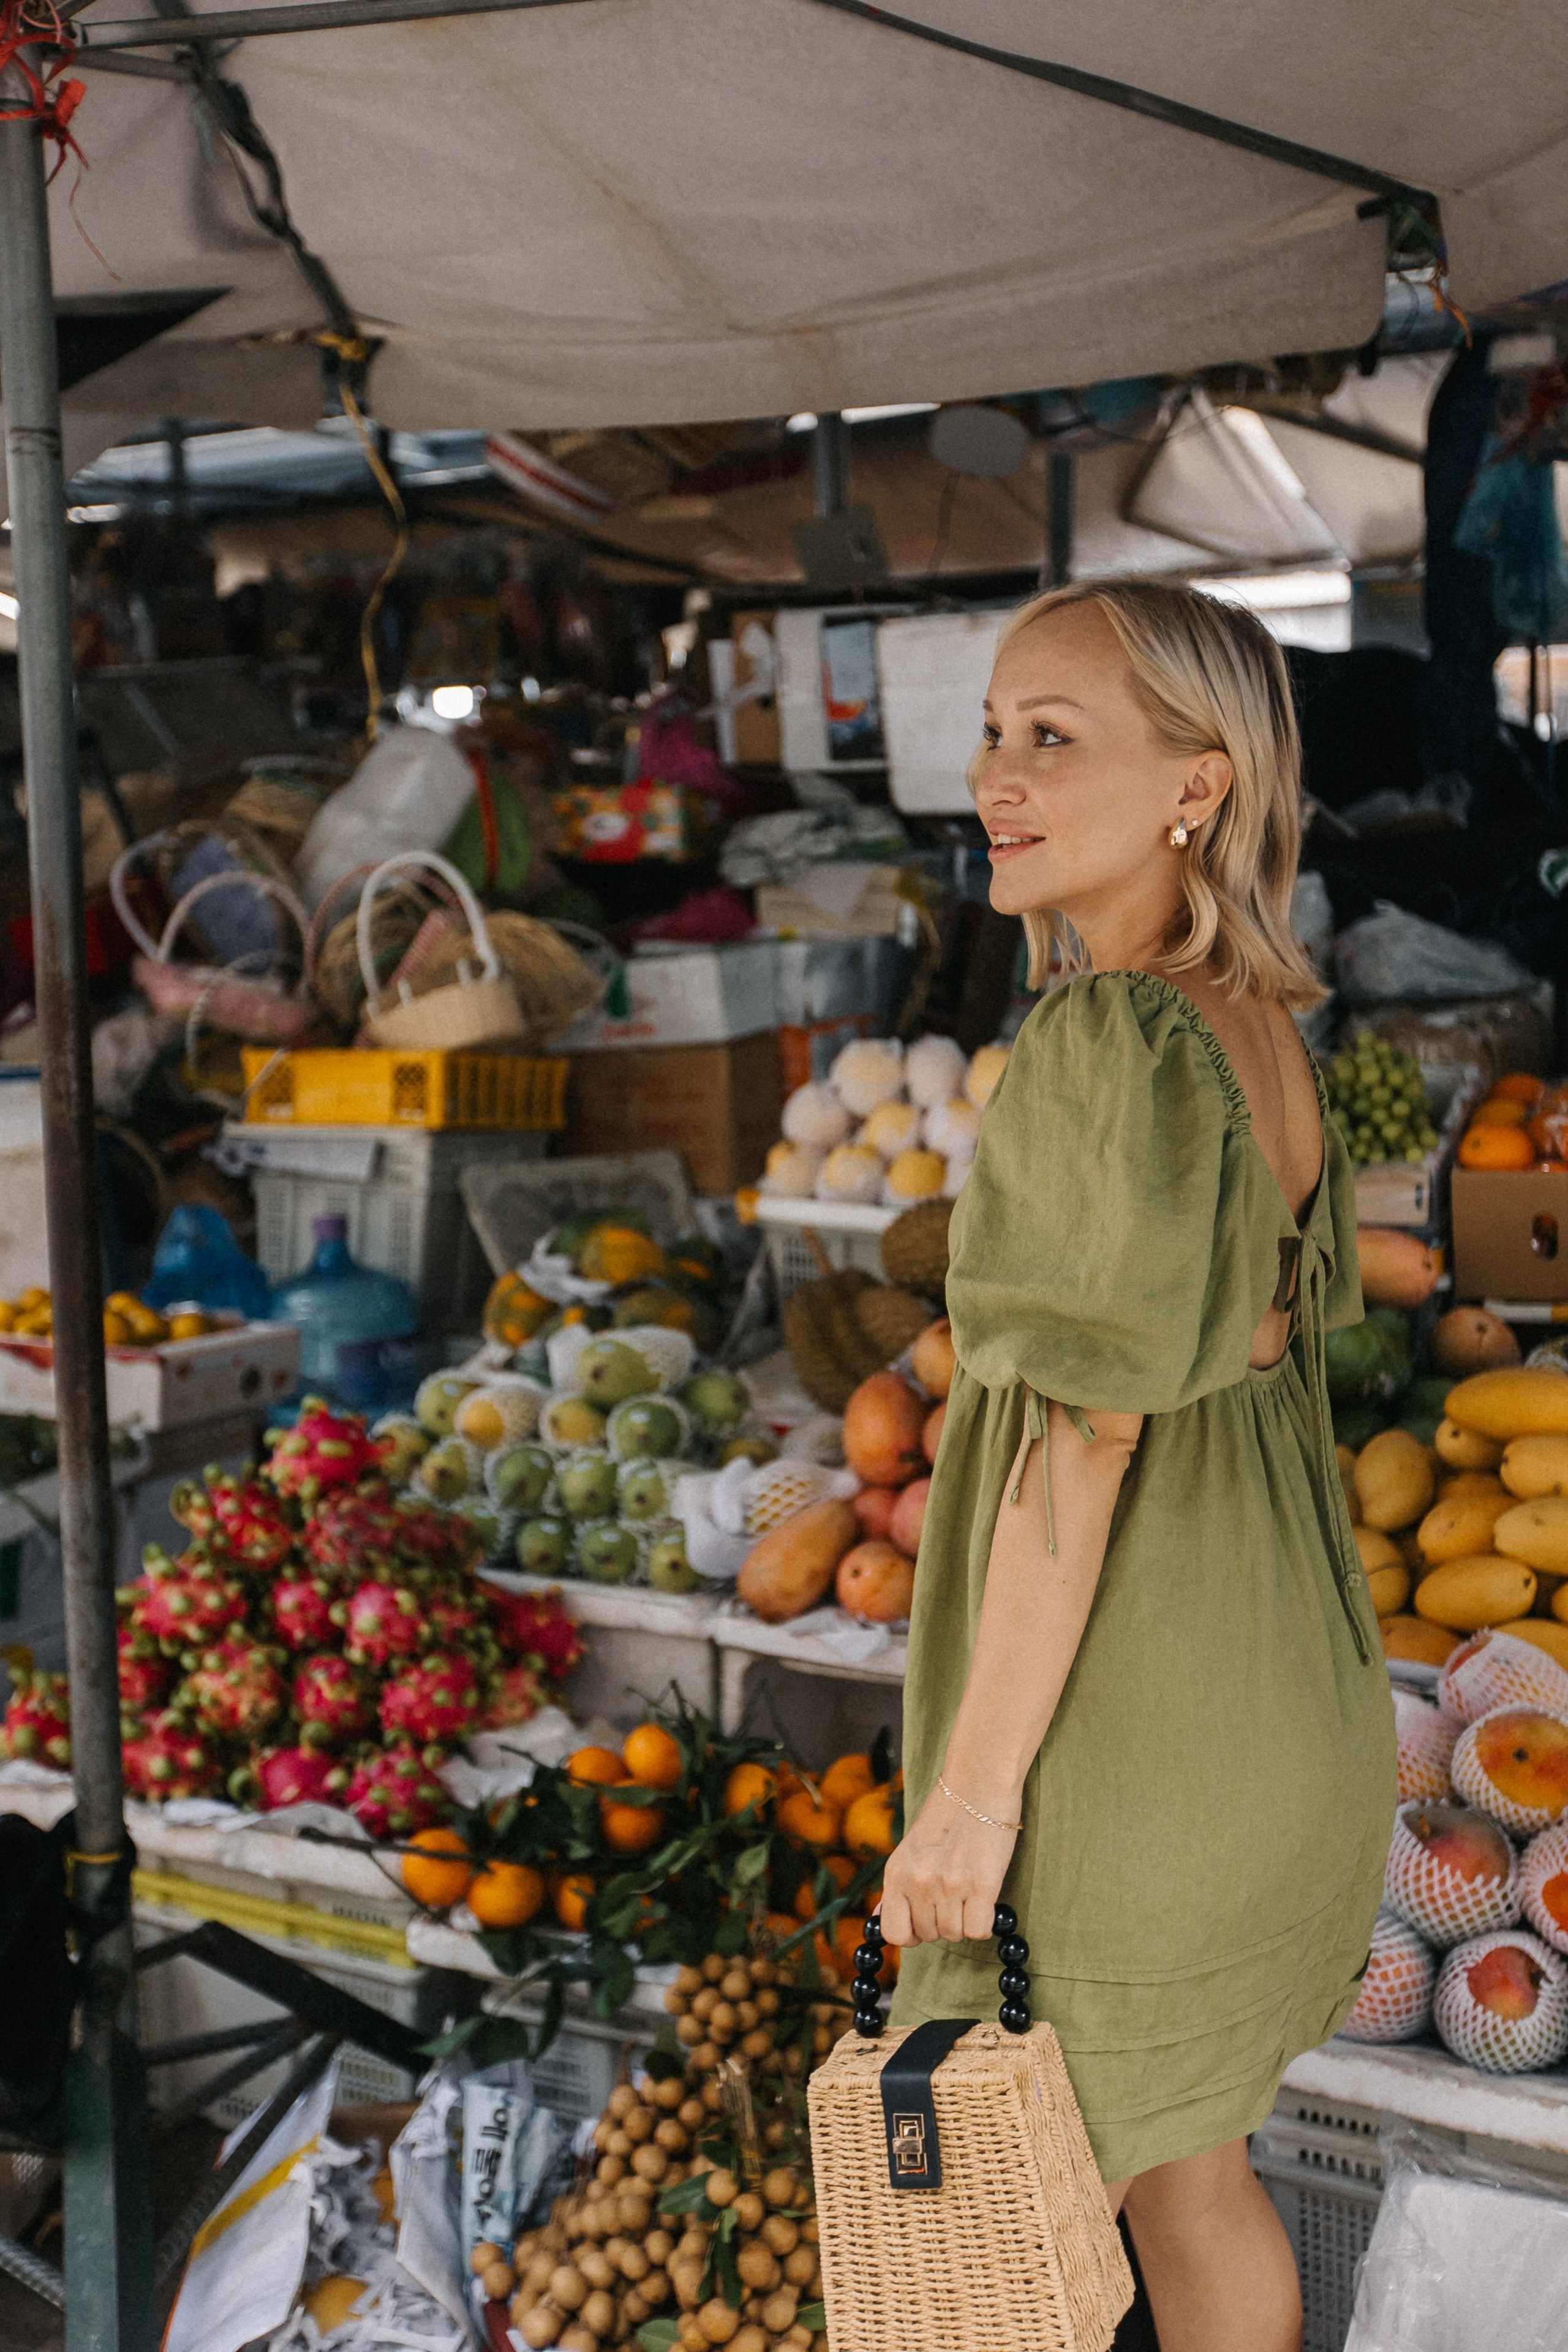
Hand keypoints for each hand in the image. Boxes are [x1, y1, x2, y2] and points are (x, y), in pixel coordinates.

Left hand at [878, 1783, 1016, 1945]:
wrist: (978, 1784)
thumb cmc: (946, 1816)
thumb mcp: (910, 1849)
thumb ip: (898, 1887)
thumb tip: (878, 1921)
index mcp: (896, 1871)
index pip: (893, 1933)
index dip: (911, 1934)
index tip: (924, 1921)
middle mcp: (918, 1880)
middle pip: (929, 1935)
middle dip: (942, 1921)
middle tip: (954, 1892)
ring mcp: (949, 1883)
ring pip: (955, 1934)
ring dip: (964, 1920)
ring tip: (969, 1887)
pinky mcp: (981, 1884)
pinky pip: (979, 1930)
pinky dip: (984, 1921)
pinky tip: (984, 1898)